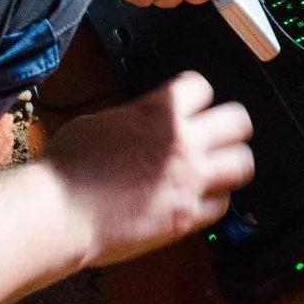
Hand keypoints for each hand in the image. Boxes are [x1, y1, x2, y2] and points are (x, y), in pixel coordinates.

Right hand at [45, 73, 255, 265]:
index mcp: (160, 112)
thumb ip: (135, 118)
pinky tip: (200, 199)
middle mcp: (183, 143)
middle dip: (230, 127)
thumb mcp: (100, 121)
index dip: (196, 96)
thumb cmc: (68, 167)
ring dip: (231, 163)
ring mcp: (189, 181)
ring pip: (242, 164)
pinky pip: (222, 206)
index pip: (202, 87)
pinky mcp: (185, 217)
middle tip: (220, 135)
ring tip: (219, 168)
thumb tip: (145, 123)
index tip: (193, 104)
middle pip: (239, 122)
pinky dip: (214, 201)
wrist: (61, 212)